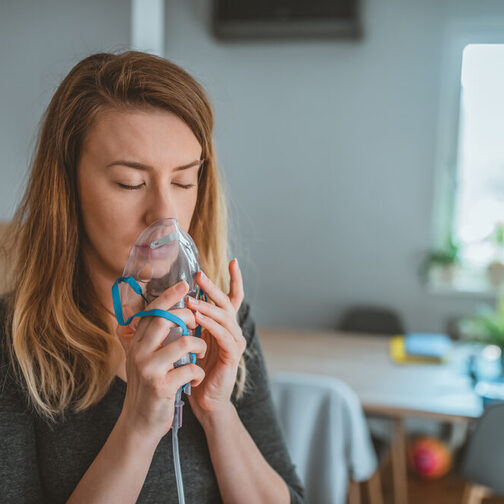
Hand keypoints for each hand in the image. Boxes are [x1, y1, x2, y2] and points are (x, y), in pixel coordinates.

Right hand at [116, 280, 206, 443]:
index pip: (153, 311)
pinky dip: (198, 373)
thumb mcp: (140, 358)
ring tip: (201, 355)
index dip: (169, 296)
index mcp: (136, 342)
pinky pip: (190, 369)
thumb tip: (144, 308)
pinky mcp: (161, 386)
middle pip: (166, 319)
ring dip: (200, 346)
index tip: (185, 285)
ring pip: (185, 342)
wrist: (140, 424)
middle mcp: (139, 352)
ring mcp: (149, 369)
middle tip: (198, 322)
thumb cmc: (147, 387)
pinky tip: (195, 380)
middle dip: (189, 315)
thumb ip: (143, 336)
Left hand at [184, 259, 245, 423]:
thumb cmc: (193, 369)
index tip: (233, 261)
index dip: (234, 280)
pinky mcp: (232, 355)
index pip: (231, 298)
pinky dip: (211, 325)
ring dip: (208, 307)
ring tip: (191, 300)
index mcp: (222, 325)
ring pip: (225, 317)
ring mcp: (234, 342)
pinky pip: (223, 335)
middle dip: (213, 288)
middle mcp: (232, 330)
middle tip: (199, 276)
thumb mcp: (187, 341)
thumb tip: (165, 303)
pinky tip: (198, 319)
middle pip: (227, 302)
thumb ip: (183, 322)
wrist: (203, 400)